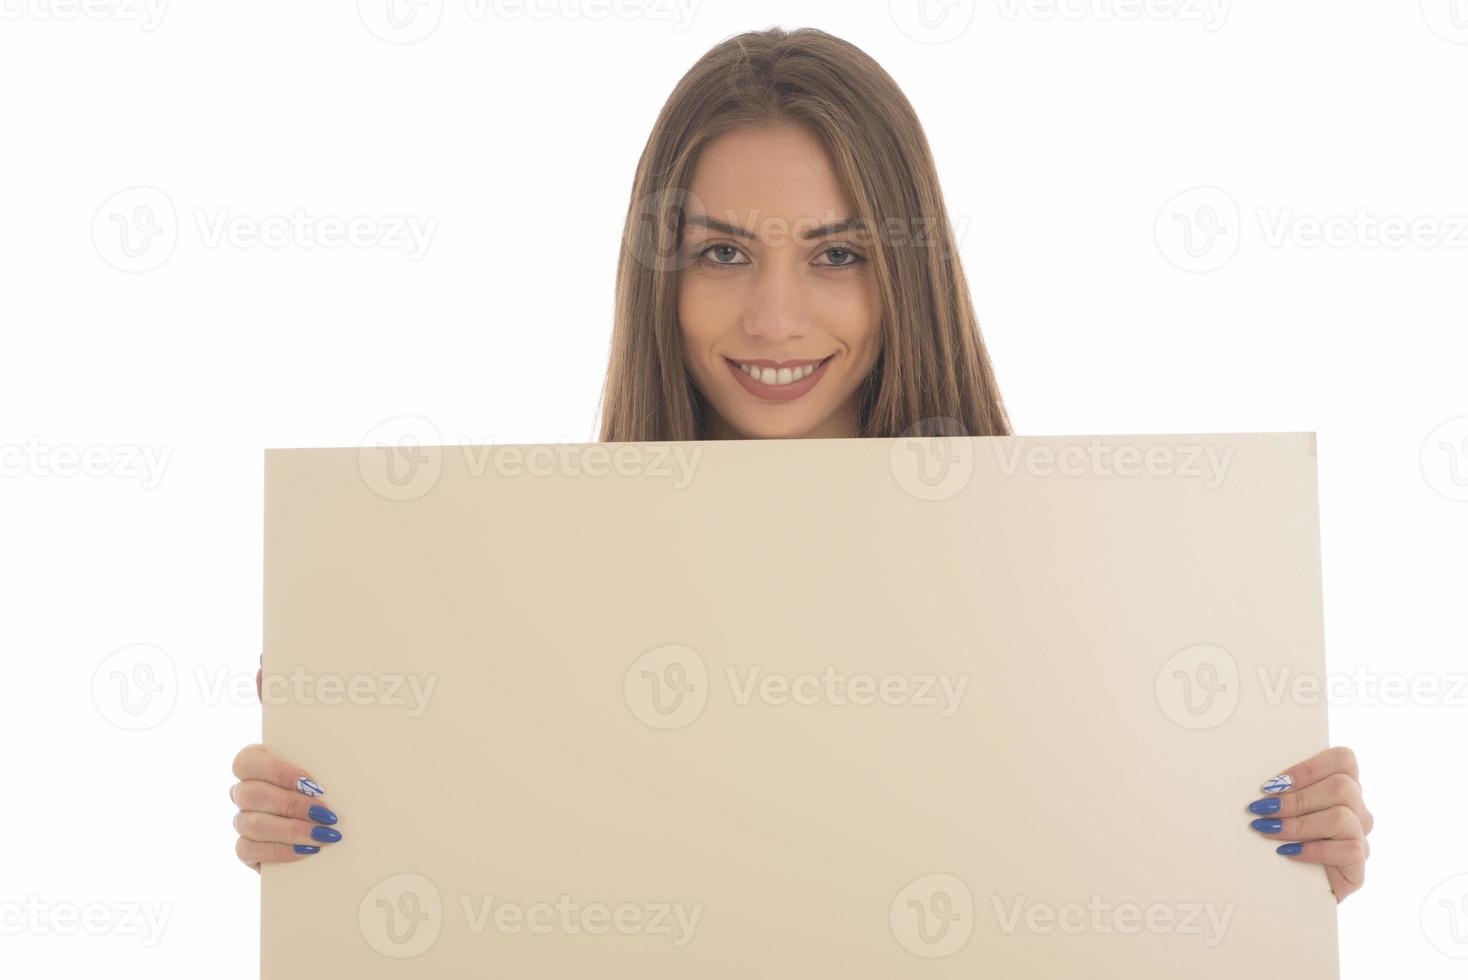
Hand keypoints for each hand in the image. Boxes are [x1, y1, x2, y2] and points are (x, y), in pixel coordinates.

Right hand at [229, 664, 340, 870]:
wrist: (340, 818)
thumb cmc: (328, 772)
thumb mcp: (319, 738)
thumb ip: (290, 702)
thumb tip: (264, 661)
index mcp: (259, 760)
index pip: (249, 760)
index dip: (278, 772)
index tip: (313, 780)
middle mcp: (245, 789)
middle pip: (248, 794)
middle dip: (289, 803)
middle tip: (327, 810)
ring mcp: (244, 820)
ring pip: (248, 823)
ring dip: (290, 829)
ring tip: (327, 833)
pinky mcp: (248, 850)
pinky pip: (247, 851)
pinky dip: (279, 851)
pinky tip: (309, 850)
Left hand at [1247, 746, 1370, 901]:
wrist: (1286, 885)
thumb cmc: (1277, 834)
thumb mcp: (1278, 806)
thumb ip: (1280, 788)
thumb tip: (1261, 784)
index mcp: (1342, 785)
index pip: (1344, 760)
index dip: (1309, 768)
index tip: (1272, 784)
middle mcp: (1357, 809)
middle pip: (1342, 788)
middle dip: (1296, 799)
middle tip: (1263, 810)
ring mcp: (1361, 837)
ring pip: (1342, 818)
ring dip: (1299, 824)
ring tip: (1268, 831)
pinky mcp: (1359, 866)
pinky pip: (1349, 850)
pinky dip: (1313, 850)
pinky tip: (1288, 852)